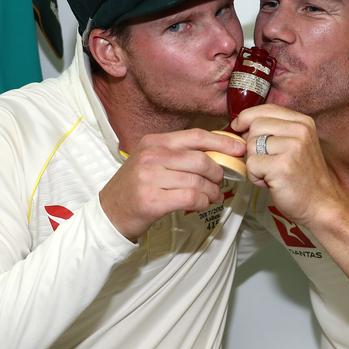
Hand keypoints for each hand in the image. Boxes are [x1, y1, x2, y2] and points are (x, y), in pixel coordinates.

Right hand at [99, 129, 245, 240]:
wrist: (109, 212)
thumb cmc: (137, 186)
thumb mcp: (153, 161)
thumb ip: (180, 154)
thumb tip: (217, 153)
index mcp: (154, 142)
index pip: (195, 136)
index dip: (221, 141)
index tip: (239, 148)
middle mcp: (151, 156)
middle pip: (200, 159)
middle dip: (218, 172)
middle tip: (220, 182)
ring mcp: (150, 177)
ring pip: (198, 180)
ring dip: (212, 191)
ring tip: (212, 196)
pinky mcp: (152, 200)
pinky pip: (190, 197)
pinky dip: (202, 202)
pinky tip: (200, 204)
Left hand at [231, 104, 342, 225]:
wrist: (321, 205)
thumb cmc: (304, 178)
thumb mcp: (295, 145)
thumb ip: (274, 131)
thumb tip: (241, 124)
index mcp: (303, 122)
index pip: (266, 109)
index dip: (247, 118)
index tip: (240, 128)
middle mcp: (299, 131)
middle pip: (255, 125)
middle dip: (252, 145)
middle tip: (266, 162)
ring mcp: (292, 147)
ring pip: (250, 145)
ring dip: (254, 163)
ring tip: (271, 173)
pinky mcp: (281, 166)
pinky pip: (251, 164)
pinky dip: (255, 176)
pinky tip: (270, 182)